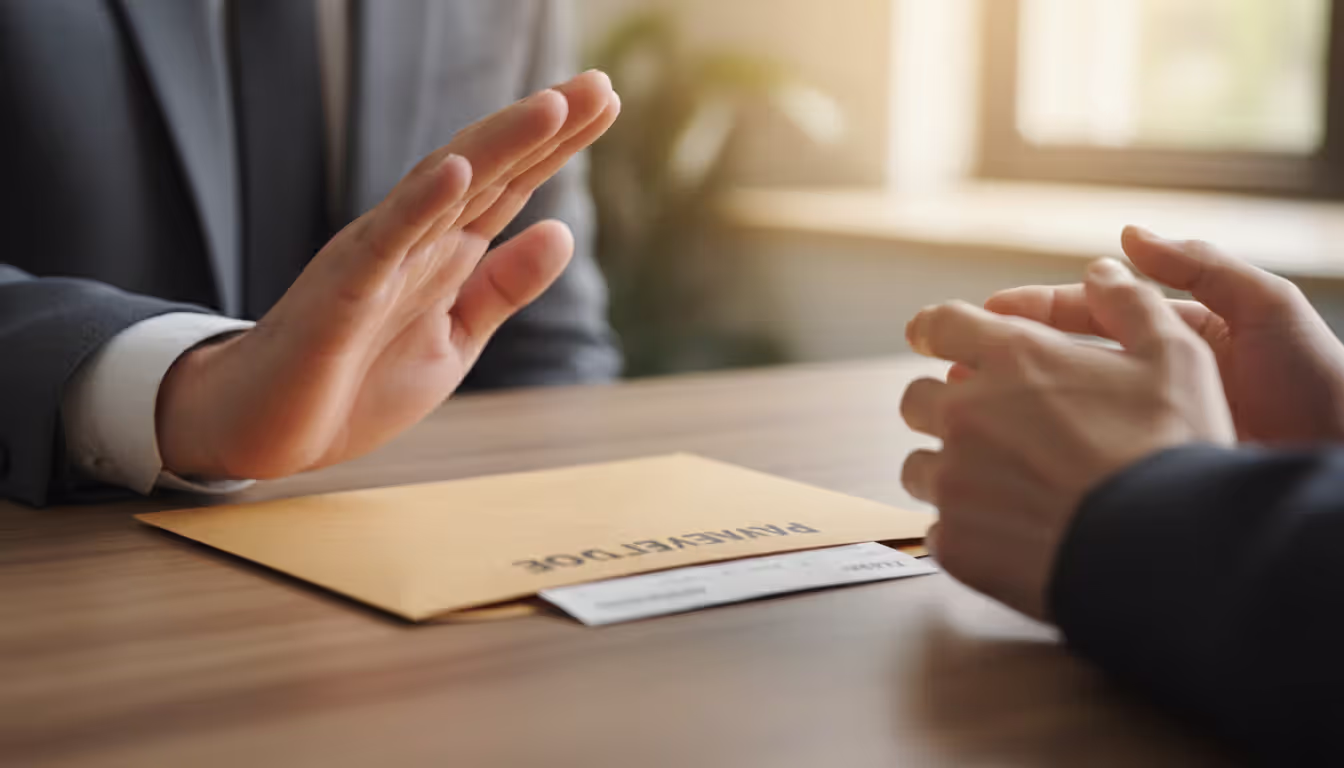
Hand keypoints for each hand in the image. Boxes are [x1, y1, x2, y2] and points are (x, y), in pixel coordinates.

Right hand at [156, 71, 620, 479]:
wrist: (267, 430)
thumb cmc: (353, 384)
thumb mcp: (454, 339)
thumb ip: (503, 289)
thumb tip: (563, 231)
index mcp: (444, 253)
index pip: (510, 185)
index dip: (557, 145)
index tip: (605, 101)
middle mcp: (416, 239)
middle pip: (488, 170)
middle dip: (543, 128)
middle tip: (599, 84)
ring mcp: (379, 257)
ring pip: (443, 187)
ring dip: (496, 145)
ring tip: (549, 106)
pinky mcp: (344, 288)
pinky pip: (386, 238)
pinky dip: (421, 202)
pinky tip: (457, 169)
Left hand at [901, 259, 1234, 619]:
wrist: (1167, 551)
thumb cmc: (1174, 450)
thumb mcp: (1176, 357)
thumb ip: (1132, 305)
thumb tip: (1103, 270)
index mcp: (1012, 359)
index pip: (940, 324)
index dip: (934, 330)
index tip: (931, 339)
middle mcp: (966, 413)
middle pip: (917, 399)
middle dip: (944, 408)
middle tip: (989, 430)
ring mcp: (953, 480)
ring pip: (919, 467)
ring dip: (949, 470)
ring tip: (1003, 489)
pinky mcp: (952, 540)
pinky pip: (937, 528)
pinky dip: (966, 529)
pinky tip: (1011, 536)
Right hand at [986, 226, 1343, 443]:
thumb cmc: (1319, 385)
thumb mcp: (1267, 309)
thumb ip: (1199, 267)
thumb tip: (1128, 236)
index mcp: (1173, 337)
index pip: (1090, 312)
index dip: (1037, 309)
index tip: (988, 311)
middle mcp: (1150, 382)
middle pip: (1065, 359)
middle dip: (1011, 355)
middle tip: (959, 357)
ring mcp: (1143, 429)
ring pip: (1066, 409)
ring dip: (1017, 403)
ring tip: (969, 401)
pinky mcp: (1143, 472)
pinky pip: (1085, 457)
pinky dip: (1045, 452)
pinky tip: (1009, 452)